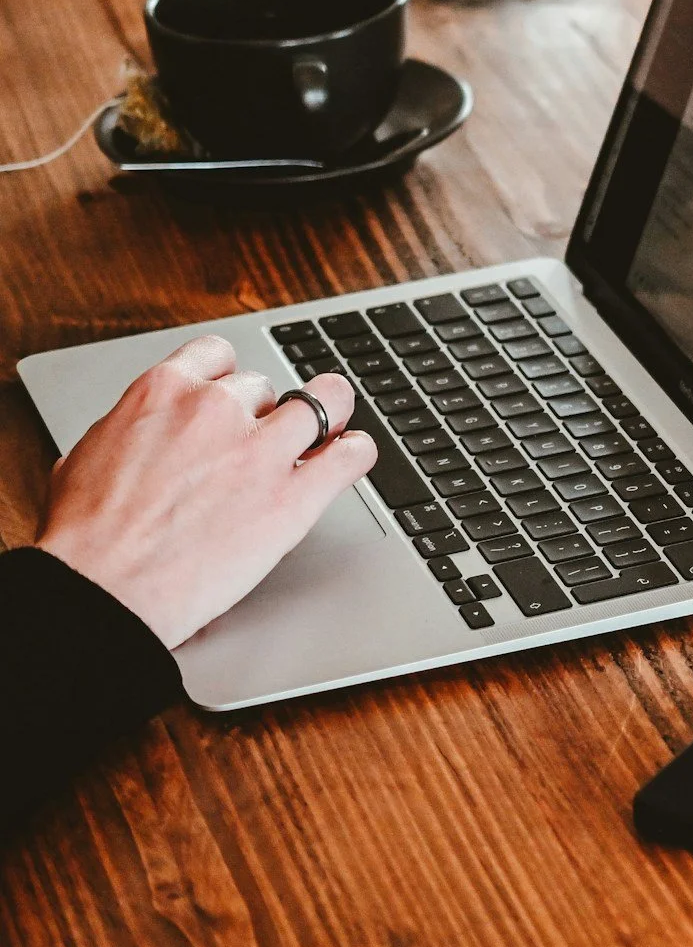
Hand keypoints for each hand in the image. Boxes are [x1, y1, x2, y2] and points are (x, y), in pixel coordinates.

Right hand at [35, 336, 374, 649]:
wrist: (101, 591)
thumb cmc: (84, 536)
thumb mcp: (90, 453)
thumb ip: (133, 426)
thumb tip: (147, 428)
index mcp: (164, 392)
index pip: (219, 354)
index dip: (230, 377)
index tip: (235, 394)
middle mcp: (216, 410)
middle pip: (264, 388)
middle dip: (261, 415)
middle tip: (256, 445)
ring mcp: (260, 451)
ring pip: (324, 402)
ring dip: (327, 416)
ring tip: (329, 431)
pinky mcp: (293, 498)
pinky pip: (350, 456)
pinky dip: (355, 453)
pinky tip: (350, 457)